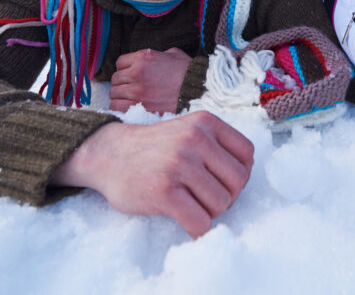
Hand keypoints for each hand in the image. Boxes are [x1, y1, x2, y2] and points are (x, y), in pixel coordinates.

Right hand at [51, 111, 254, 237]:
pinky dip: (198, 231)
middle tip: (206, 200)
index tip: (222, 182)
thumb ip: (215, 145)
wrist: (107, 154)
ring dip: (209, 213)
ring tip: (191, 206)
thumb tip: (245, 176)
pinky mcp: (164, 191)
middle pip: (238, 182)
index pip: (247, 154)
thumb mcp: (187, 130)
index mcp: (205, 123)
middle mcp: (195, 139)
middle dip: (227, 197)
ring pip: (221, 204)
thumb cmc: (152, 148)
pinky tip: (188, 225)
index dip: (240, 174)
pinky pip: (199, 222)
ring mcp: (179, 164)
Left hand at [109, 47, 191, 113]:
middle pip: (115, 79)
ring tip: (132, 99)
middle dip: (123, 83)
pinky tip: (131, 107)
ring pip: (114, 94)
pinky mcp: (138, 107)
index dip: (126, 69)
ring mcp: (136, 91)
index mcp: (143, 58)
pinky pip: (117, 107)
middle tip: (133, 88)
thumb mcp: (173, 54)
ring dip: (121, 96)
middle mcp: (136, 73)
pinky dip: (121, 108)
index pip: (120, 63)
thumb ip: (156, 55)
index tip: (132, 75)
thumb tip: (149, 60)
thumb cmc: (189, 74)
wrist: (200, 92)